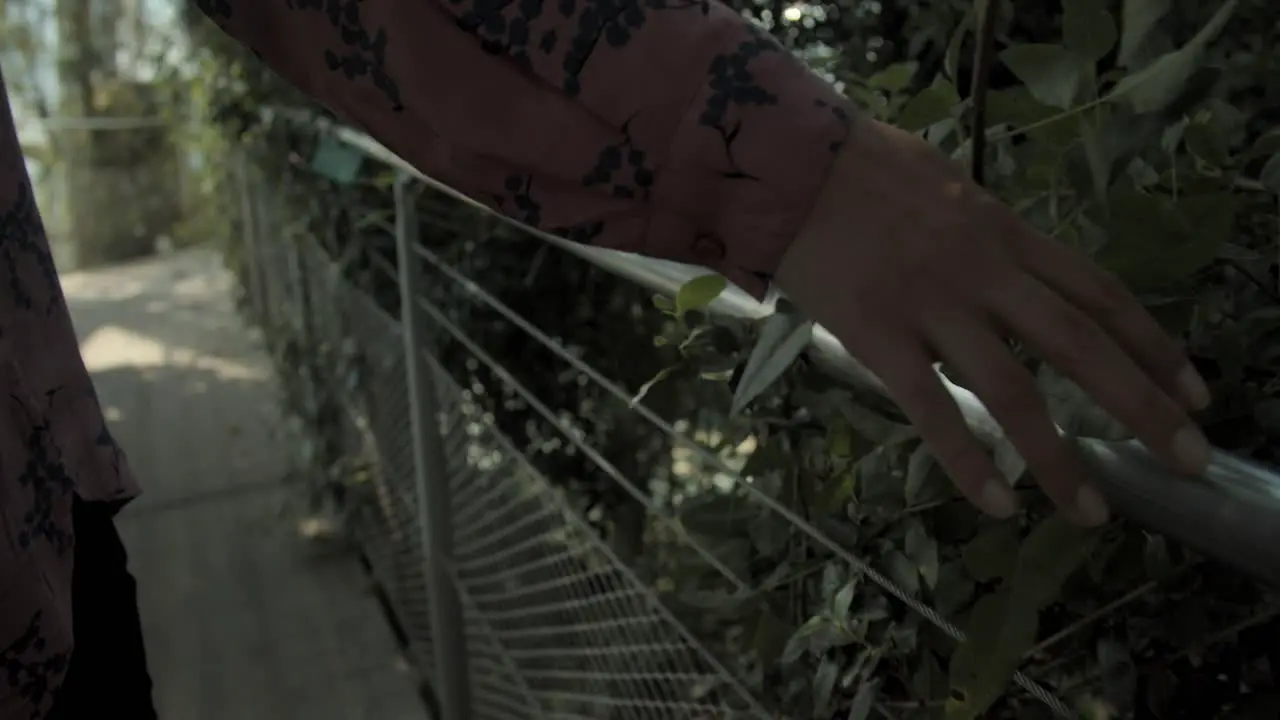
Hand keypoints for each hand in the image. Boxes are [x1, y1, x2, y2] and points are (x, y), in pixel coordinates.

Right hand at [774, 117, 1210, 525]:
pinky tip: (994, 504)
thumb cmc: (858, 168)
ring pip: (1012, 389)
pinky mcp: (877, 333)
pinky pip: (929, 408)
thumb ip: (984, 229)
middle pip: (1079, 344)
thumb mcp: (945, 186)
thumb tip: (1007, 263)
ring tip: (1091, 512)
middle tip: (1188, 459)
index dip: (1153, 344)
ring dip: (1057, 456)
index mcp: (1004, 232)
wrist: (786, 162)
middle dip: (1142, 406)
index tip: (1194, 390)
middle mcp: (984, 270)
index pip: (1098, 293)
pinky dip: (965, 461)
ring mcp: (932, 303)